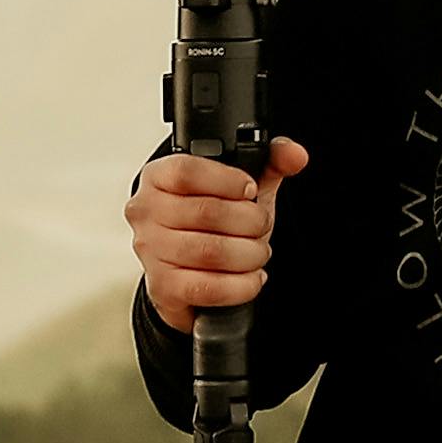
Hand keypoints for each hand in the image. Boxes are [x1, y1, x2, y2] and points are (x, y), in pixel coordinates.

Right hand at [128, 138, 310, 331]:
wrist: (190, 269)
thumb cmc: (211, 222)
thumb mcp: (240, 186)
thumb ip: (270, 162)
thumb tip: (294, 155)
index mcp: (158, 177)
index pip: (187, 172)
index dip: (228, 180)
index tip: (251, 190)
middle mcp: (146, 212)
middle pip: (206, 212)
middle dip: (250, 222)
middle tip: (261, 226)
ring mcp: (150, 251)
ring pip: (211, 251)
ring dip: (249, 254)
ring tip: (258, 251)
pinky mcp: (162, 287)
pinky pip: (209, 287)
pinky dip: (242, 284)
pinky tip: (252, 277)